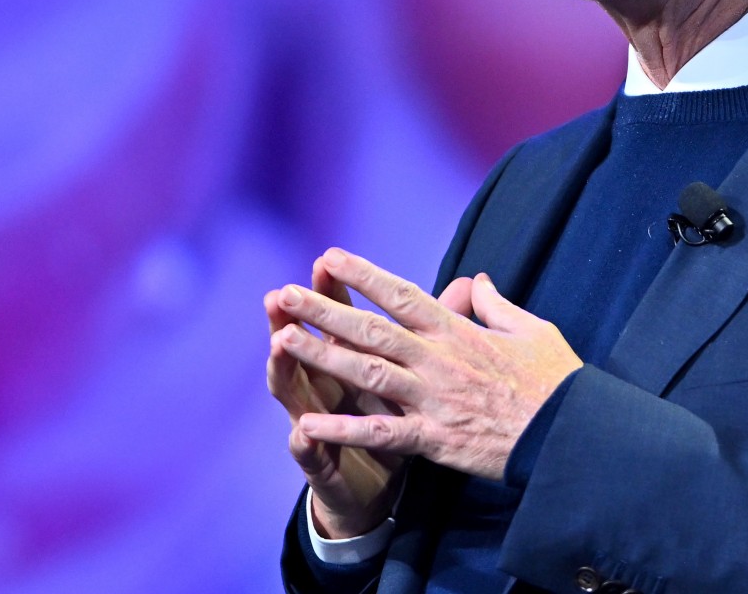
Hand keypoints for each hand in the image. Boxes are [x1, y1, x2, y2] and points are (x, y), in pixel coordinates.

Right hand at [265, 255, 419, 537]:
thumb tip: (468, 284)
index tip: (329, 259)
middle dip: (298, 318)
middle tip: (282, 292)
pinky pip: (313, 453)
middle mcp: (327, 385)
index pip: (344, 316)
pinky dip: (309, 442)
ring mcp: (319, 423)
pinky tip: (303, 433)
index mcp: (353, 359)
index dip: (336, 290)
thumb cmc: (396, 419)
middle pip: (311, 344)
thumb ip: (438, 328)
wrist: (371, 488)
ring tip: (279, 343)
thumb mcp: (417, 373)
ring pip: (297, 392)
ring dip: (286, 368)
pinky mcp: (322, 464)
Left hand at [270, 248, 583, 481]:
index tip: (328, 256)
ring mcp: (433, 398)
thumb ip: (496, 305)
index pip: (401, 295)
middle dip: (325, 309)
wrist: (570, 434)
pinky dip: (342, 428)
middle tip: (283, 293)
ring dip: (321, 355)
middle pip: (372, 328)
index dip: (363, 274)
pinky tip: (306, 423)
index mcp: (459, 331)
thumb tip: (477, 279)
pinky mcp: (434, 438)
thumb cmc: (556, 381)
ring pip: (366, 372)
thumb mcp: (532, 329)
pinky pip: (381, 432)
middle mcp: (438, 359)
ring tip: (281, 340)